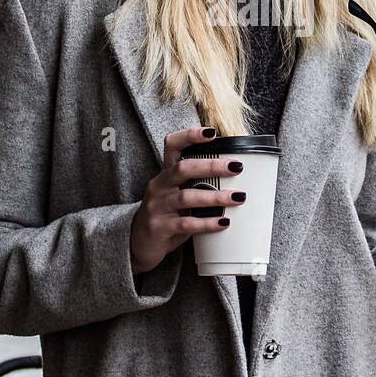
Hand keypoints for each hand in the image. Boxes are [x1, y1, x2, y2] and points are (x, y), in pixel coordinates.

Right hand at [129, 126, 248, 274]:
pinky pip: (186, 224)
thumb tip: (235, 176)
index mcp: (165, 174)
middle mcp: (159, 186)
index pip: (172, 145)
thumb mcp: (177, 195)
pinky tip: (223, 222)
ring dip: (215, 197)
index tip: (212, 132)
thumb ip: (198, 185)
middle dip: (211, 166)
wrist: (139, 244)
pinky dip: (207, 223)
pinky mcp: (159, 227)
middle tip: (235, 167)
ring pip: (186, 197)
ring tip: (237, 198)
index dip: (190, 136)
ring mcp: (157, 207)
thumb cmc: (166, 216)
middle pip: (183, 169)